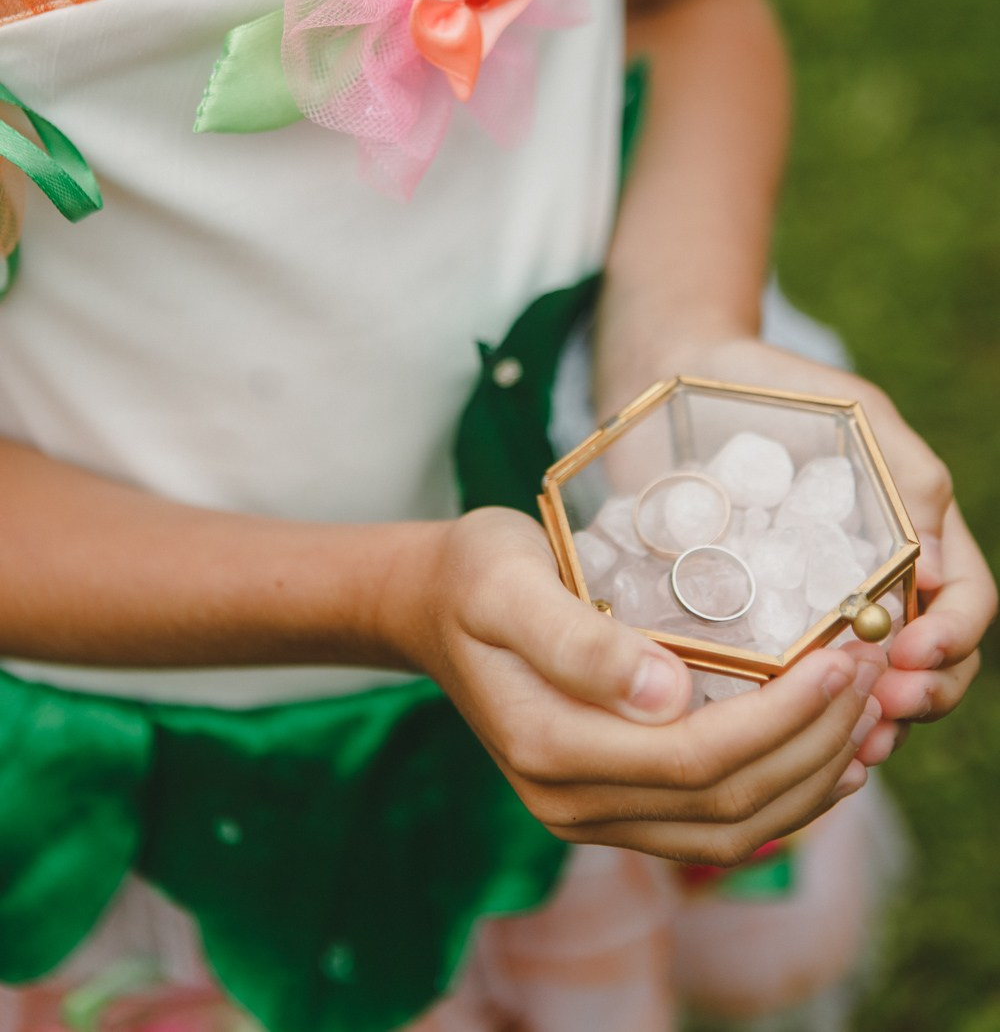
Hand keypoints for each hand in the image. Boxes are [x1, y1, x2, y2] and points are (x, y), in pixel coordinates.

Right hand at [389, 506, 884, 864]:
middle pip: (726, 805)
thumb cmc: (475, 576)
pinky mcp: (607, 804)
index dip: (782, 718)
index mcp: (549, 747)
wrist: (429, 606)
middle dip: (814, 744)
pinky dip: (777, 799)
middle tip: (869, 671)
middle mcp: (569, 802)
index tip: (839, 655)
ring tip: (864, 717)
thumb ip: (577, 640)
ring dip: (808, 781)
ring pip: (728, 832)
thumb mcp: (508, 583)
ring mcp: (588, 814)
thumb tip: (666, 695)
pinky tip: (820, 757)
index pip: (696, 759)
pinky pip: (708, 827)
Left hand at [597, 332, 995, 765]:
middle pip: (928, 663)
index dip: (954, 637)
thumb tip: (938, 572)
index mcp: (914, 533)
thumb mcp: (854, 413)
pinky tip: (788, 740)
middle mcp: (872, 581)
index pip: (964, 602)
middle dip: (922, 695)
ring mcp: (814, 607)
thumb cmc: (775, 386)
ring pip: (866, 689)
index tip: (913, 653)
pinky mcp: (750, 621)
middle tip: (883, 709)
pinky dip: (801, 721)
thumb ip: (905, 477)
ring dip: (868, 727)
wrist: (678, 373)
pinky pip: (787, 683)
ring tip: (848, 747)